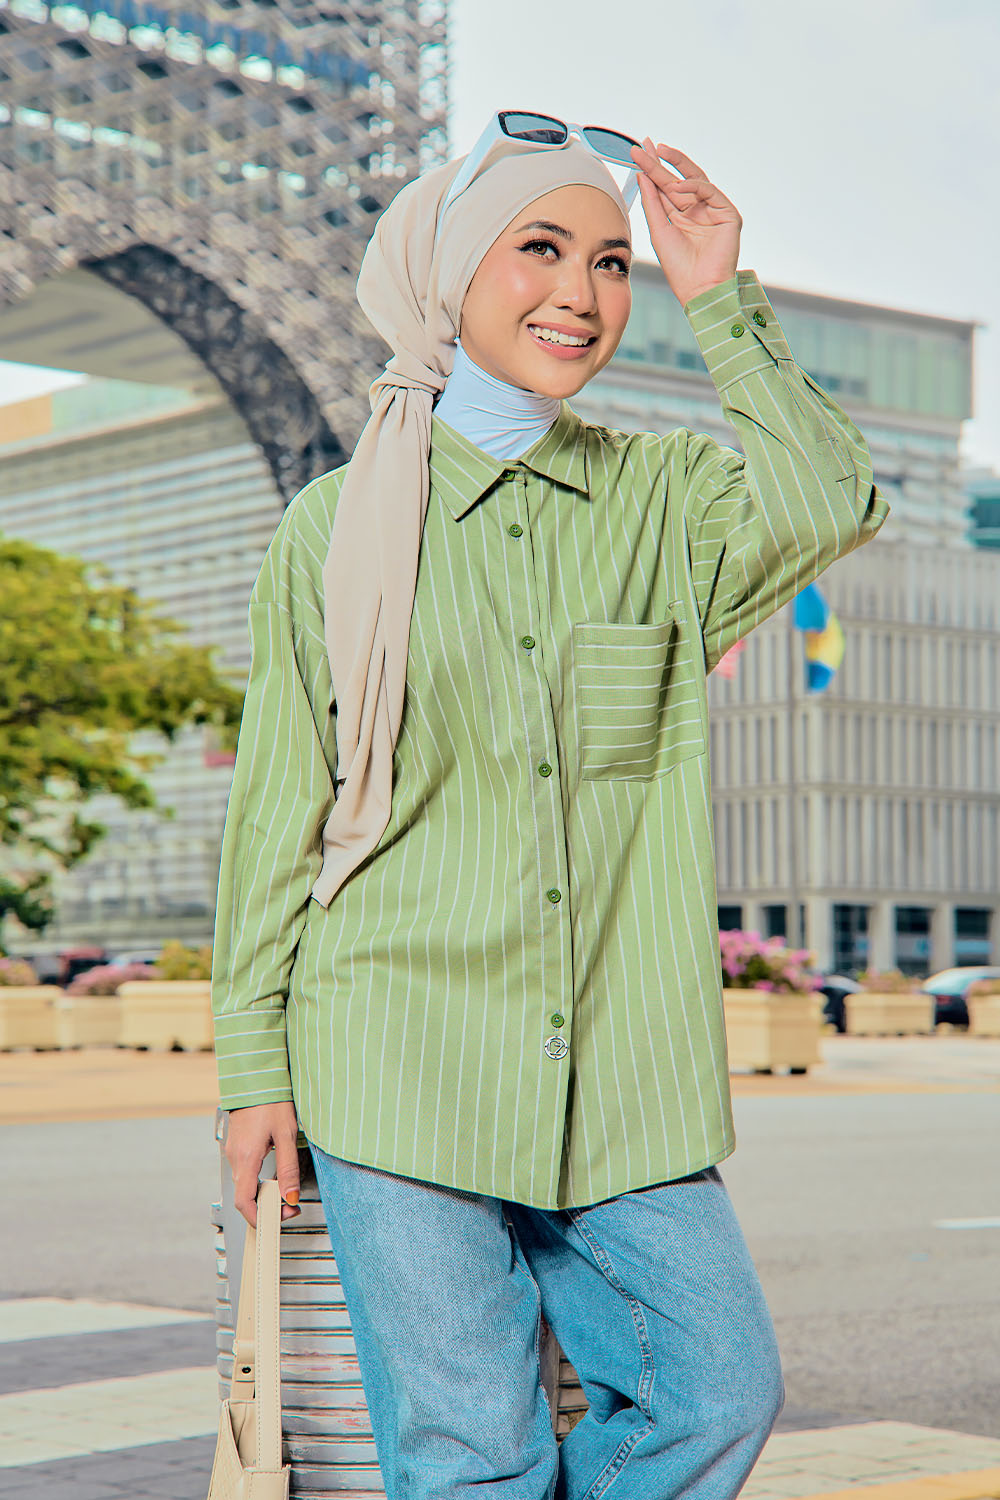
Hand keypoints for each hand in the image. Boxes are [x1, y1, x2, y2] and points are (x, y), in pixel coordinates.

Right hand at [226, 1101, 301, 1226]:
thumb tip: (290, 1196)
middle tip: (290, 1205)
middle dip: (267, 1207)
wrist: (255, 1078)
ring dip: (263, 1194)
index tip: (276, 1222)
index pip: (244, 1202)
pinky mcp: (237, 1146)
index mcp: (246, 1158)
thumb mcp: (286, 1135)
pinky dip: (258, 1182)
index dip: (258, 1218)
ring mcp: (234, 1152)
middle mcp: (235, 1158)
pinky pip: (245, 1172)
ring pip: (245, 1184)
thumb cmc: (270, 1101)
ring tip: (285, 1192)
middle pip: (245, 1196)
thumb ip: (288, 1168)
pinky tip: (274, 1177)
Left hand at [629, 139, 741, 307]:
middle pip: (677, 179)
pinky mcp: (728, 214)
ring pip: (694, 179)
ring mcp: (713, 210)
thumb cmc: (678, 266)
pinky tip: (678, 186)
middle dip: (661, 161)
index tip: (638, 151)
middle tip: (646, 145)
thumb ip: (652, 202)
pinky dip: (693, 186)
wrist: (699, 287)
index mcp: (680, 215)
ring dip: (676, 166)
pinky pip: (709, 191)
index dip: (652, 169)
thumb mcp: (659, 229)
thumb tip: (642, 175)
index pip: (664, 187)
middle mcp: (697, 210)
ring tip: (657, 155)